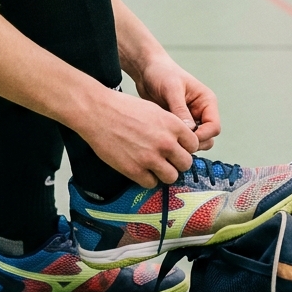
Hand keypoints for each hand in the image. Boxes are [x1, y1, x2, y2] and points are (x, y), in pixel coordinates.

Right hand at [77, 89, 199, 187]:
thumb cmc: (123, 108)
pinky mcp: (135, 170)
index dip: (185, 147)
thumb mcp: (154, 110)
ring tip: (153, 166)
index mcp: (172, 125)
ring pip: (172, 177)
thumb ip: (170, 126)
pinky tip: (139, 168)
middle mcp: (165, 143)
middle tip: (166, 159)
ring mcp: (150, 158)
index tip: (177, 148)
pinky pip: (151, 183)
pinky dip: (147, 178)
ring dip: (164, 173)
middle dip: (177, 162)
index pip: (193, 145)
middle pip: (186, 164)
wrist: (97, 112)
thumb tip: (178, 142)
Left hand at [130, 53, 220, 151]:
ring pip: (195, 141)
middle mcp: (201, 112)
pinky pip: (181, 138)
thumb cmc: (161, 73)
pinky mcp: (178, 123)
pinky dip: (175, 140)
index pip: (214, 127)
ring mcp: (190, 119)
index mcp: (206, 101)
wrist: (146, 70)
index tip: (184, 138)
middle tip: (175, 143)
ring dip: (184, 143)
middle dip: (194, 143)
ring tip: (168, 139)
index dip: (202, 136)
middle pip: (207, 138)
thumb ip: (180, 110)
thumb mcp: (171, 89)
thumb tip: (189, 131)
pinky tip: (162, 137)